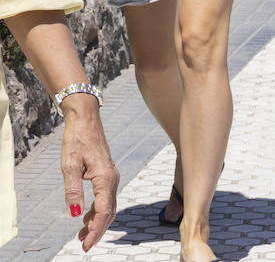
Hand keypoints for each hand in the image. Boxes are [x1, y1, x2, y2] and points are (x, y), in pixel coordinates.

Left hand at [58, 102, 118, 250]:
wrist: (86, 121)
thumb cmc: (77, 140)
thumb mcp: (69, 166)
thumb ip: (73, 191)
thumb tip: (74, 214)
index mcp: (105, 178)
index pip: (104, 211)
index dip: (96, 230)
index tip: (87, 245)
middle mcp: (112, 179)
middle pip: (109, 211)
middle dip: (98, 230)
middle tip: (84, 245)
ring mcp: (111, 177)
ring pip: (108, 206)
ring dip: (97, 222)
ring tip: (81, 235)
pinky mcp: (107, 175)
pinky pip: (105, 198)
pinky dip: (97, 211)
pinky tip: (85, 217)